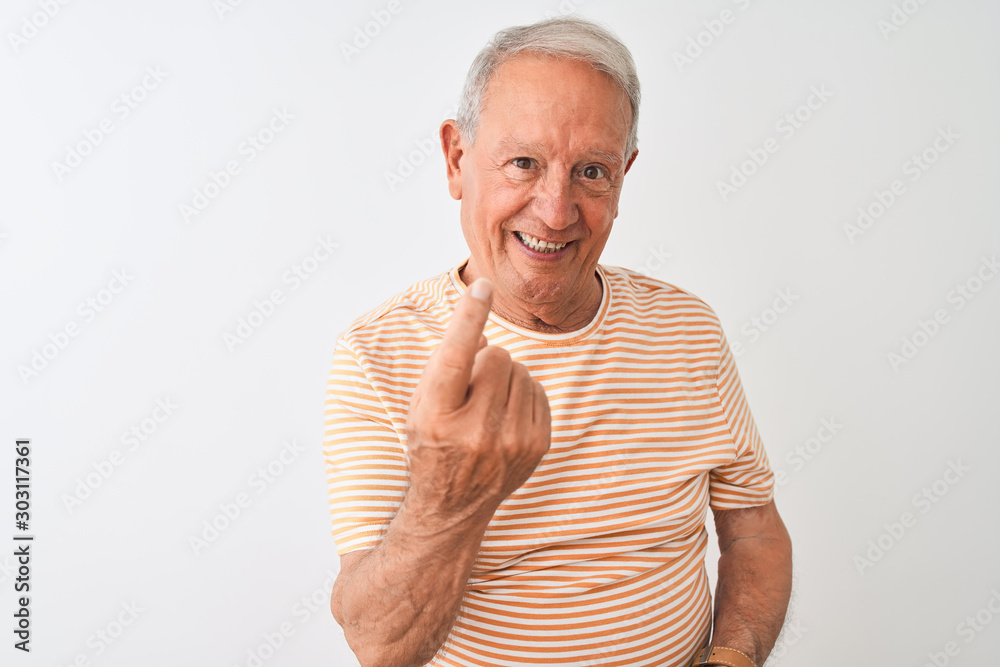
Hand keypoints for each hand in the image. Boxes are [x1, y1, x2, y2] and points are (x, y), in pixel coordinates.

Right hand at [404, 278, 550, 525]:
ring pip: (520, 369)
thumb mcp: (421, 406)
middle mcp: (475, 430)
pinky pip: (537, 388)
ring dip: (505, 377)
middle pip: (496, 356)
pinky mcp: (537, 446)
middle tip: (472, 385)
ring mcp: (511, 441)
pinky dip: (522, 393)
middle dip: (485, 360)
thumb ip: (444, 365)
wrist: (452, 508)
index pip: (454, 357)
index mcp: (437, 417)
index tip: (480, 286)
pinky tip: (505, 416)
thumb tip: (479, 330)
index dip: (468, 318)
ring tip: (487, 405)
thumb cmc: (431, 447)